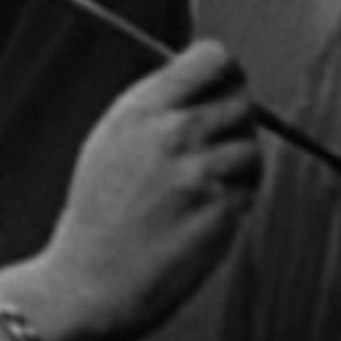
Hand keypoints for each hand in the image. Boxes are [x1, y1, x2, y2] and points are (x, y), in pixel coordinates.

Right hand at [30, 40, 261, 340]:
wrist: (88, 281)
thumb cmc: (96, 214)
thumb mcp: (109, 140)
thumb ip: (154, 108)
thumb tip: (201, 84)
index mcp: (140, 109)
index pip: (212, 58)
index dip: (227, 72)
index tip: (226, 85)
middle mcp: (172, 134)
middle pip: (241, 102)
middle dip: (235, 122)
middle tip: (214, 148)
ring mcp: (200, 174)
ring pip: (252, 148)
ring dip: (239, 166)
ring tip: (203, 189)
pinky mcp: (223, 213)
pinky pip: (250, 191)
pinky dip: (235, 201)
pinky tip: (201, 217)